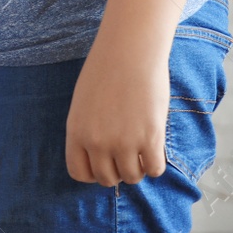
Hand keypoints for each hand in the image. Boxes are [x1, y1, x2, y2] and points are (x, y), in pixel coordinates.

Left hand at [65, 36, 169, 185]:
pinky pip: (155, 170)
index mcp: (76, 132)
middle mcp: (97, 141)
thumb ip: (88, 131)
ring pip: (132, 178)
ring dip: (138, 168)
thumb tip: (99, 155)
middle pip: (107, 179)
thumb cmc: (105, 72)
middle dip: (117, 171)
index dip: (93, 172)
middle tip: (126, 155)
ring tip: (140, 148)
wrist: (129, 53)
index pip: (78, 172)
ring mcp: (123, 142)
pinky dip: (155, 164)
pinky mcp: (150, 139)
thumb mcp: (84, 104)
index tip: (105, 163)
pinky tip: (154, 148)